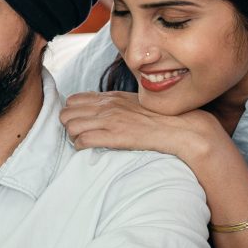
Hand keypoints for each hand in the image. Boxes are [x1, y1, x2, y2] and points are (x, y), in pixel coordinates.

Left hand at [59, 91, 223, 161]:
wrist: (181, 128)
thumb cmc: (158, 119)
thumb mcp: (134, 104)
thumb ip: (115, 104)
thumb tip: (99, 109)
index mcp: (110, 97)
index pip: (73, 100)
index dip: (72, 114)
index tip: (79, 123)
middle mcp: (107, 107)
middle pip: (66, 114)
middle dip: (69, 126)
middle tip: (78, 136)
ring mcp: (111, 121)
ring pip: (71, 127)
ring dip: (73, 138)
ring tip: (84, 143)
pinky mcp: (115, 136)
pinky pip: (84, 141)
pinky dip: (81, 147)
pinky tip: (90, 150)